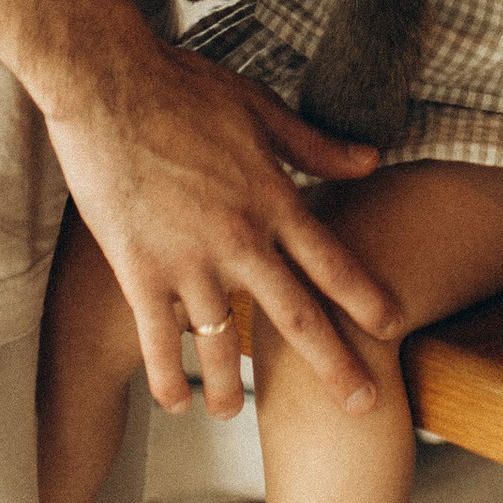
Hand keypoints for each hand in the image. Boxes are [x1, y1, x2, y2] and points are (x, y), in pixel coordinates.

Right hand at [46, 34, 397, 420]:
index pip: (332, 262)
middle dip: (335, 367)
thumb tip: (372, 159)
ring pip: (221, 345)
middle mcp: (239, 240)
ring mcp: (188, 263)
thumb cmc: (184, 87)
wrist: (108, 86)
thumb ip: (315, 146)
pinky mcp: (139, 272)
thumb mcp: (260, 107)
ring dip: (233, 389)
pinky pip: (158, 342)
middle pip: (296, 319)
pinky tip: (176, 404)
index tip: (394, 328)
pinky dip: (169, 378)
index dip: (367, 300)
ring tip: (237, 417)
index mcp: (271, 199)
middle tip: (363, 406)